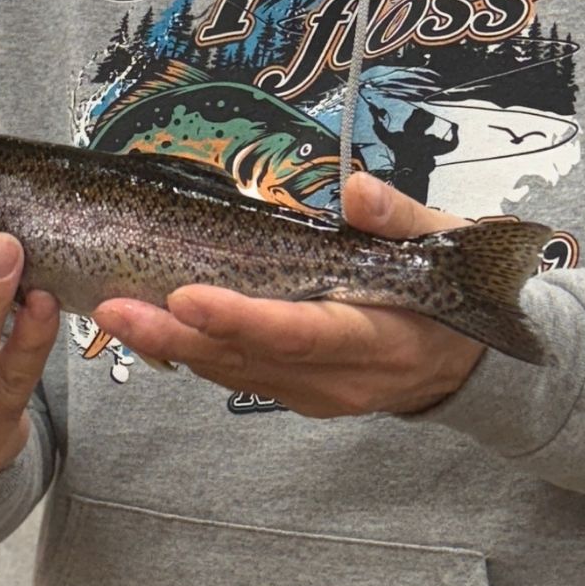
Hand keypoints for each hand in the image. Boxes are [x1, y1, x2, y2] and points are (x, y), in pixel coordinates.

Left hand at [92, 172, 487, 418]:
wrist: (471, 364)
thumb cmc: (455, 289)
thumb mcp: (446, 240)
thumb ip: (399, 217)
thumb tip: (356, 190)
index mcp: (379, 336)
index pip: (300, 333)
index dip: (240, 319)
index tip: (186, 296)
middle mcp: (343, 377)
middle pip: (247, 359)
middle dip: (175, 335)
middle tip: (113, 307)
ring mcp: (318, 394)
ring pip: (233, 373)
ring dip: (171, 346)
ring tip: (113, 311)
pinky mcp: (301, 395)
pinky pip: (239, 376)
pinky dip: (195, 353)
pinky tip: (153, 328)